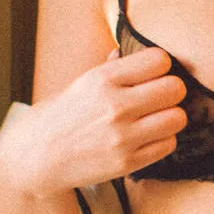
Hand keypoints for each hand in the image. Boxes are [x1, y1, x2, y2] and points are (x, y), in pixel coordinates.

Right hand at [0, 47, 187, 200]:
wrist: (36, 156)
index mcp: (103, 79)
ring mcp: (123, 136)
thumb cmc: (60, 116)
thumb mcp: (81, 84)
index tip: (153, 74)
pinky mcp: (128, 162)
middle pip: (175, 89)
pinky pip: (168, 144)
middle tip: (160, 98)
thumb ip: (111, 69)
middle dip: (171, 91)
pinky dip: (163, 140)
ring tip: (156, 119)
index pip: (159, 60)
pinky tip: (148, 137)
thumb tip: (130, 51)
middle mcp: (115, 106)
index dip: (161, 66)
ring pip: (177, 118)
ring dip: (171, 117)